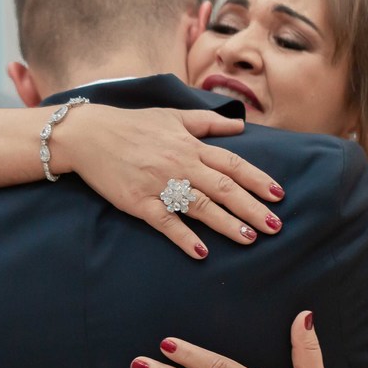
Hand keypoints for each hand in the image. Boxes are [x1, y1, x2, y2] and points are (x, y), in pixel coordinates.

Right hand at [51, 106, 284, 259]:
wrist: (89, 135)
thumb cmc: (133, 125)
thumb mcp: (173, 116)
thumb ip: (207, 123)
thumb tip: (239, 126)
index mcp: (190, 145)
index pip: (232, 164)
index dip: (257, 179)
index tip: (278, 195)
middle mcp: (180, 165)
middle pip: (223, 188)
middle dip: (251, 207)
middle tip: (275, 226)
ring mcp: (159, 185)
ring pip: (200, 206)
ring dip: (226, 223)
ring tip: (250, 238)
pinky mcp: (139, 202)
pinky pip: (165, 222)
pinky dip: (183, 237)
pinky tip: (201, 252)